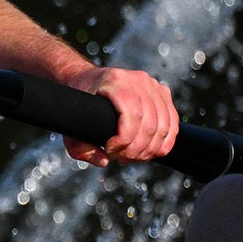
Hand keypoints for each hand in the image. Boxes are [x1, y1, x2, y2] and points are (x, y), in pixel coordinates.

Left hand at [60, 66, 177, 164]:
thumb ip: (79, 148)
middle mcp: (138, 80)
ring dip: (148, 150)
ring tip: (130, 156)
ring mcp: (153, 85)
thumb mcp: (70, 124)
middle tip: (119, 157)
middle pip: (150, 125)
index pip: (133, 116)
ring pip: (164, 127)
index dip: (124, 141)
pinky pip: (172, 124)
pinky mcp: (162, 93)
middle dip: (135, 150)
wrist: (86, 80)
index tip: (109, 150)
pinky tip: (146, 152)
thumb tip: (104, 161)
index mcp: (115, 81)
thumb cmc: (78, 102)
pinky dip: (162, 144)